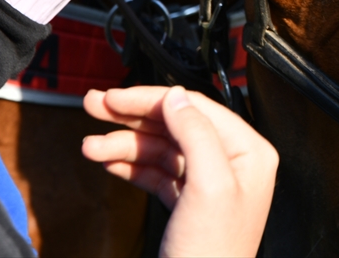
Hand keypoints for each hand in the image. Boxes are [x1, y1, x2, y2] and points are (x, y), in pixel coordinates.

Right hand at [82, 86, 276, 257]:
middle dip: (132, 115)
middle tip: (94, 105)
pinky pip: (156, 173)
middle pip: (175, 125)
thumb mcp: (209, 184)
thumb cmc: (212, 254)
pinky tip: (107, 160)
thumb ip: (196, 133)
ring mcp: (208, 184)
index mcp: (248, 152)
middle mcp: (232, 164)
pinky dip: (130, 165)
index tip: (117, 95)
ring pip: (161, 149)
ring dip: (123, 143)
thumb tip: (177, 97)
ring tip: (90, 146)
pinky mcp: (187, 205)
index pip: (196, 108)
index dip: (153, 99)